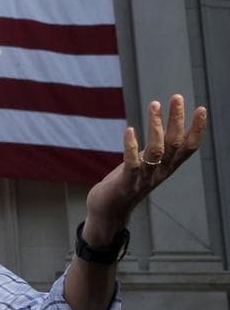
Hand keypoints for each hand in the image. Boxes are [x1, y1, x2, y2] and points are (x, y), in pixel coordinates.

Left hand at [83, 94, 206, 246]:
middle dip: (177, 119)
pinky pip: (132, 164)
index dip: (196, 129)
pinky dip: (131, 146)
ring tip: (154, 105)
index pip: (187, 148)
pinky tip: (130, 130)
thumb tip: (163, 128)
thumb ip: (155, 150)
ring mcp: (144, 179)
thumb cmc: (125, 183)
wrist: (108, 212)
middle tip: (177, 97)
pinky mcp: (126, 184)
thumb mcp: (145, 164)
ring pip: (156, 151)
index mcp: (166, 168)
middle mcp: (160, 173)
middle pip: (174, 144)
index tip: (201, 108)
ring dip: (156, 127)